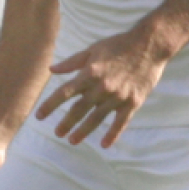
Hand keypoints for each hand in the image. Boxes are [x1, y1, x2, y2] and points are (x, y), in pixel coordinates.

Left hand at [35, 27, 167, 147]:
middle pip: (79, 109)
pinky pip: (120, 122)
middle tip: (57, 133)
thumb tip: (52, 70)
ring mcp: (117, 97)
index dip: (50, 105)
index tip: (39, 116)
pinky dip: (112, 134)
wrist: (149, 45)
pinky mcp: (132, 102)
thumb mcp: (93, 49)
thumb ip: (72, 62)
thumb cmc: (119, 44)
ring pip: (96, 119)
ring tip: (72, 141)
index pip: (64, 93)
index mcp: (89, 73)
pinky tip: (104, 144)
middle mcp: (101, 87)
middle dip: (66, 123)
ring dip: (83, 131)